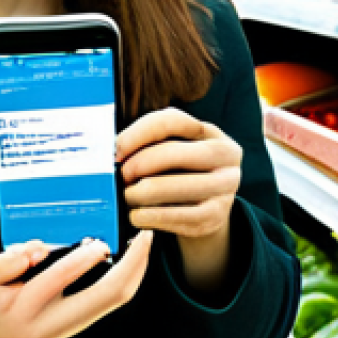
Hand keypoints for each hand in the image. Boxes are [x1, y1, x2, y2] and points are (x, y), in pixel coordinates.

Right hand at [0, 231, 153, 337]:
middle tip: (144, 240)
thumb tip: (37, 250)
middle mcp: (48, 325)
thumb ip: (9, 261)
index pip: (61, 279)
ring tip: (140, 250)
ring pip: (110, 305)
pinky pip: (103, 307)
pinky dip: (119, 284)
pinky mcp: (69, 330)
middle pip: (105, 298)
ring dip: (132, 276)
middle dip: (132, 267)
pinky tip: (124, 268)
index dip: (84, 257)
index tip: (100, 241)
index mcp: (23, 309)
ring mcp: (62, 331)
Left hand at [116, 107, 242, 293]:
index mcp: (211, 132)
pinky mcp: (215, 217)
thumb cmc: (180, 172)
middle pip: (169, 153)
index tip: (115, 150)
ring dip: (136, 194)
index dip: (137, 133)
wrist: (207, 210)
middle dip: (136, 166)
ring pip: (167, 187)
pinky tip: (136, 215)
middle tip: (120, 177)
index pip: (171, 121)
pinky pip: (171, 216)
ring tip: (127, 196)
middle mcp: (225, 156)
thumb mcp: (173, 150)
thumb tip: (112, 150)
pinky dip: (146, 216)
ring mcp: (224, 187)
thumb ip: (149, 143)